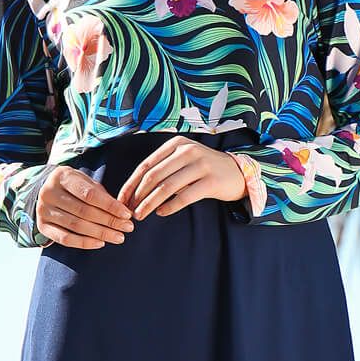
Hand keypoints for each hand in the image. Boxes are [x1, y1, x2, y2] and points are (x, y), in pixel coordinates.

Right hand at [34, 165, 135, 248]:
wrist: (46, 190)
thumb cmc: (73, 186)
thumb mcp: (86, 182)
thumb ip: (102, 195)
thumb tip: (123, 213)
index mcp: (62, 176)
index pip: (89, 194)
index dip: (110, 206)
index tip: (127, 214)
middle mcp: (49, 193)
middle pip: (84, 211)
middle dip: (109, 221)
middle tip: (127, 228)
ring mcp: (43, 210)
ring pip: (76, 226)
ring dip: (101, 234)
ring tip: (119, 237)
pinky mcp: (42, 226)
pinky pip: (65, 239)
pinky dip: (84, 243)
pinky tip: (100, 243)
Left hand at [116, 137, 247, 220]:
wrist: (238, 172)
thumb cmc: (204, 169)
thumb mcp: (183, 160)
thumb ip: (163, 169)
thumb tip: (135, 191)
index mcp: (175, 145)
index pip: (146, 165)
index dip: (131, 184)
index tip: (122, 199)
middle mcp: (187, 151)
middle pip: (154, 176)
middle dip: (138, 196)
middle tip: (129, 211)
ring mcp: (200, 165)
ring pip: (166, 187)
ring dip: (150, 203)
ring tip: (141, 215)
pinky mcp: (211, 181)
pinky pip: (185, 196)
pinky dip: (170, 206)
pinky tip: (161, 213)